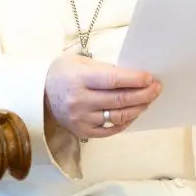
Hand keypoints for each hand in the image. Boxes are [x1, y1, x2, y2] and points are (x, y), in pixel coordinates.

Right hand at [44, 54, 161, 138]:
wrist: (39, 94)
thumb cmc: (63, 73)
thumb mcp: (81, 62)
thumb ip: (105, 70)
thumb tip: (133, 77)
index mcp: (80, 78)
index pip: (114, 80)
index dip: (135, 79)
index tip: (150, 77)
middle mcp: (80, 100)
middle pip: (120, 99)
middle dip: (143, 94)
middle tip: (156, 88)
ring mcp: (81, 119)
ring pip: (118, 116)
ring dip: (138, 108)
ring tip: (148, 100)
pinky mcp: (82, 132)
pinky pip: (110, 130)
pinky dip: (125, 122)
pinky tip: (134, 113)